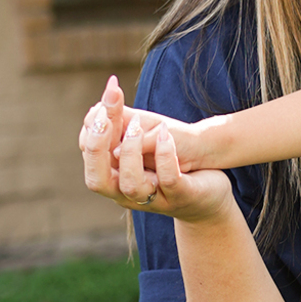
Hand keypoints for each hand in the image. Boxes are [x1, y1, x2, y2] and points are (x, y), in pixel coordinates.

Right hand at [79, 75, 232, 222]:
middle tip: (105, 117)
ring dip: (131, 151)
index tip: (102, 105)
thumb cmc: (172, 155)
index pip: (89, 156)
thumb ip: (123, 124)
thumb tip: (99, 105)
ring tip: (139, 125)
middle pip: (97, 180)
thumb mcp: (145, 136)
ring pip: (130, 184)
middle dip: (97, 148)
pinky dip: (164, 156)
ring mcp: (155, 196)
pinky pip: (168, 179)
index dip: (91, 131)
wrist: (211, 178)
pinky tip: (165, 134)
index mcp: (116, 174)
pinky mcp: (181, 195)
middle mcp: (128, 191)